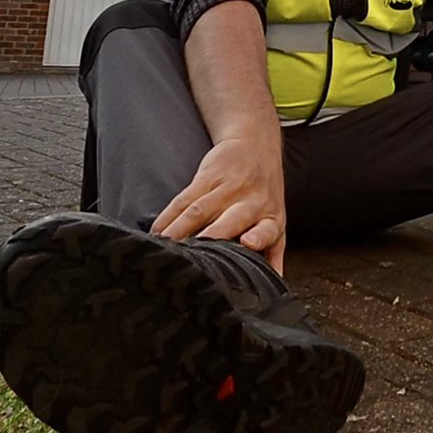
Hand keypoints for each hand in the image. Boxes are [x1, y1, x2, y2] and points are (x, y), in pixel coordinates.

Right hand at [151, 137, 285, 273]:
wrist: (255, 143)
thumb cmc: (265, 193)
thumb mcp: (276, 220)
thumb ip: (272, 255)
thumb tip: (272, 290)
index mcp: (270, 218)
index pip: (267, 230)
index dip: (258, 238)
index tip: (247, 243)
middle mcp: (251, 202)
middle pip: (229, 221)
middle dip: (211, 238)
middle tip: (192, 260)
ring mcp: (229, 187)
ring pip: (198, 212)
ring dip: (178, 233)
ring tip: (164, 252)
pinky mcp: (208, 176)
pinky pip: (184, 199)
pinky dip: (168, 218)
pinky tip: (157, 233)